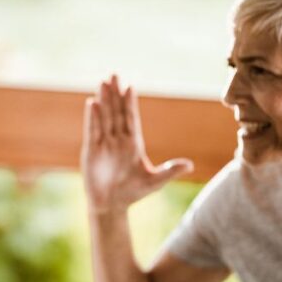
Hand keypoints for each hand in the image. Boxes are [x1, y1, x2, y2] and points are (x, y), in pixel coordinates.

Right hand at [81, 74, 192, 212]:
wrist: (111, 206)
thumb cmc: (133, 193)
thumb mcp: (154, 182)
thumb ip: (170, 171)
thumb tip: (190, 165)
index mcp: (133, 144)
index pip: (131, 118)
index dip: (130, 103)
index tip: (130, 86)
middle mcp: (118, 140)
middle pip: (116, 112)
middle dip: (115, 94)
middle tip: (113, 75)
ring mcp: (104, 144)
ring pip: (104, 117)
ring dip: (103, 100)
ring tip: (102, 83)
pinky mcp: (92, 151)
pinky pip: (92, 131)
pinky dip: (92, 118)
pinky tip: (92, 103)